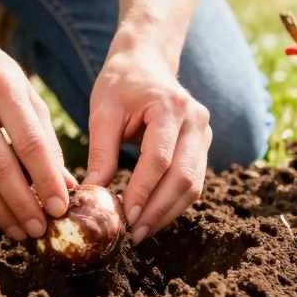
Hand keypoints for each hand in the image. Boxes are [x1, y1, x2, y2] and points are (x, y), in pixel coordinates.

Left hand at [84, 39, 210, 244]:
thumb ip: (100, 152)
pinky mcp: (203, 145)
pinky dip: (174, 202)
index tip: (125, 216)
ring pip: (194, 185)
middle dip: (159, 210)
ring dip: (168, 212)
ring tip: (142, 231)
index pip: (160, 158)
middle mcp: (196, 121)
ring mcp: (204, 133)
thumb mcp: (103, 112)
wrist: (146, 61)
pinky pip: (193, 181)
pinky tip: (152, 215)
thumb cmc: (120, 83)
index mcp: (171, 107)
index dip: (143, 191)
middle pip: (184, 177)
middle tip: (134, 234)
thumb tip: (92, 193)